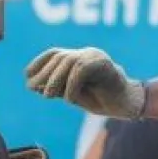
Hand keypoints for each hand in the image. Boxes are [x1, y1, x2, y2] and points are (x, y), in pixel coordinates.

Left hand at [25, 47, 145, 119]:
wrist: (130, 106)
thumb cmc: (104, 101)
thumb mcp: (75, 95)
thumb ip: (57, 89)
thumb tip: (33, 85)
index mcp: (81, 57)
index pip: (55, 54)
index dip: (39, 63)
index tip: (27, 75)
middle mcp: (88, 53)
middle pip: (60, 57)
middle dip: (45, 74)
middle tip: (35, 90)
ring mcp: (97, 56)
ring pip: (69, 62)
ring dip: (55, 80)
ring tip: (47, 96)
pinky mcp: (105, 64)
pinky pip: (82, 69)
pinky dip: (72, 84)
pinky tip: (69, 99)